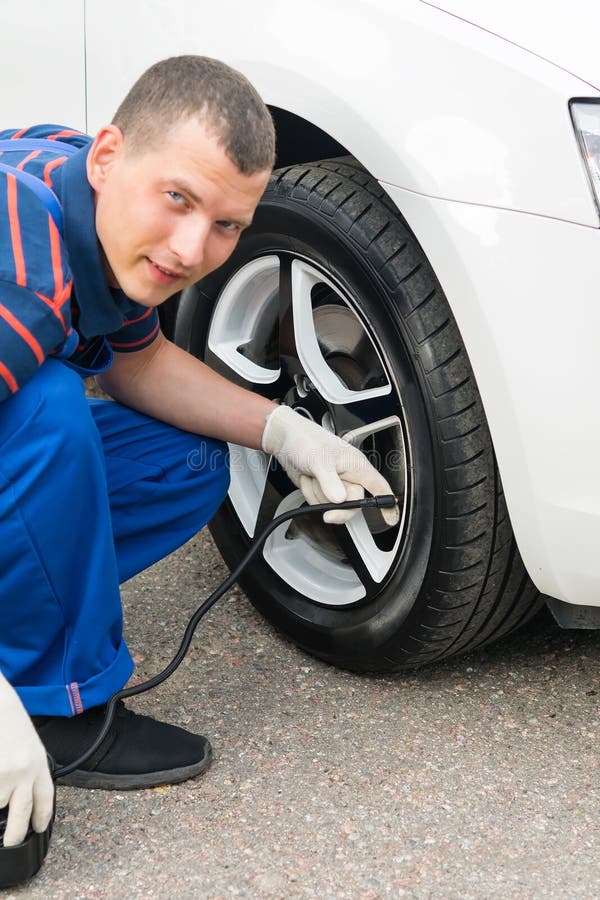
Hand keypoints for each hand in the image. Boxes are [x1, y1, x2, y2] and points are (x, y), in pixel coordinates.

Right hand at [0, 673, 53, 846]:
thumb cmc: (8, 719)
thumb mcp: (27, 744)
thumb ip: (29, 769)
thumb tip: (23, 795)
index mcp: (38, 761)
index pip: (45, 798)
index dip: (42, 817)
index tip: (38, 828)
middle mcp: (23, 771)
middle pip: (22, 814)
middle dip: (17, 833)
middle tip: (12, 841)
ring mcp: (3, 775)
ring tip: (2, 771)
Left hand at [262, 405, 398, 524]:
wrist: (287, 440)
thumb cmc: (306, 439)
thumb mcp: (318, 460)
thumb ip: (330, 481)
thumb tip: (340, 499)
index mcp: (356, 466)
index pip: (379, 487)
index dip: (387, 503)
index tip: (391, 518)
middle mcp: (348, 476)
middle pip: (353, 504)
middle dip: (336, 507)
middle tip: (327, 510)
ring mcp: (335, 484)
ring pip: (333, 505)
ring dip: (318, 495)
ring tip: (313, 476)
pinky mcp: (322, 489)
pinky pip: (319, 503)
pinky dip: (310, 494)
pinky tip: (307, 479)